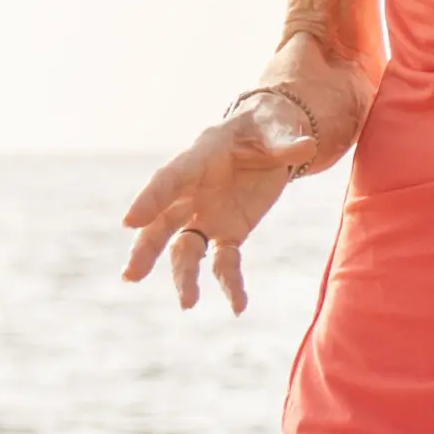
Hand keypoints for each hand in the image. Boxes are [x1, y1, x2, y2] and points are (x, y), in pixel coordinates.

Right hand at [117, 104, 334, 311]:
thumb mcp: (274, 125)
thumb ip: (284, 141)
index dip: (149, 200)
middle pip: (162, 222)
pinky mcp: (228, 233)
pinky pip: (224, 262)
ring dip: (183, 275)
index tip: (129, 222)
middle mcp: (194, 191)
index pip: (169, 179)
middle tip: (131, 274)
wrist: (270, 138)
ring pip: (185, 248)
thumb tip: (304, 147)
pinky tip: (238, 307)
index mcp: (199, 158)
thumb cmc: (264, 126)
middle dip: (146, 248)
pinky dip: (231, 284)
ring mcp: (207, 215)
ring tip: (187, 304)